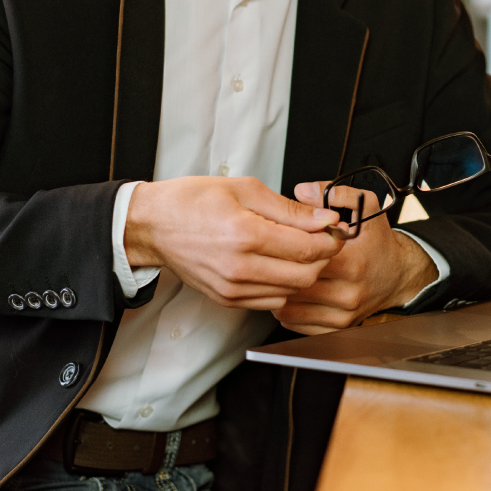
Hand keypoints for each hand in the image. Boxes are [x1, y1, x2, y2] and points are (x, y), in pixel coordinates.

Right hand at [124, 176, 340, 310]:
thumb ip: (289, 209)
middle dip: (322, 258)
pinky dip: (283, 285)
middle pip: (306, 276)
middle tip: (321, 238)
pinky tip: (277, 263)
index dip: (331, 239)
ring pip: (291, 292)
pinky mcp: (227, 300)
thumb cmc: (193, 201)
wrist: (154, 225)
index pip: (308, 249)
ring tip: (298, 249)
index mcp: (246, 235)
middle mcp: (240, 268)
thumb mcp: (245, 189)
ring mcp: (232, 289)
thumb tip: (324, 219)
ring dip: (304, 273)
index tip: (336, 228)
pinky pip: (270, 301)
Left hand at [271, 180, 437, 334]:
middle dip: (279, 270)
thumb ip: (337, 194)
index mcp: (352, 262)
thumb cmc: (379, 243)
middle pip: (294, 284)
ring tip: (277, 274)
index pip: (305, 258)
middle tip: (271, 257)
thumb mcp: (367, 207)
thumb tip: (304, 191)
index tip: (281, 239)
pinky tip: (289, 292)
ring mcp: (342, 314)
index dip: (287, 247)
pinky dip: (288, 309)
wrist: (398, 274)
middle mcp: (348, 292)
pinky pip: (297, 324)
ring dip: (279, 291)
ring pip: (291, 308)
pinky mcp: (337, 327)